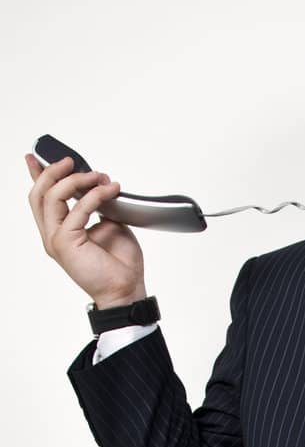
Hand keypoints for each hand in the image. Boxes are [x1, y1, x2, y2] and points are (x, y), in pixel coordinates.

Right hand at [24, 153, 145, 305]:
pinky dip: (94, 195)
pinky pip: (77, 209)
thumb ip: (97, 204)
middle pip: (39, 194)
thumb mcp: (110, 224)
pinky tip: (108, 191)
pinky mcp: (65, 242)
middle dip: (53, 172)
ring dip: (75, 180)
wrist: (126, 289)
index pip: (41, 199)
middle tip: (71, 162)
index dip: (36, 175)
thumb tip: (98, 182)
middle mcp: (53, 235)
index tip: (36, 157)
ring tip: (96, 176)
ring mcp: (56, 239)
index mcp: (60, 231)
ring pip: (51, 196)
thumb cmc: (120, 265)